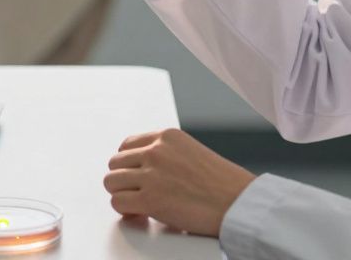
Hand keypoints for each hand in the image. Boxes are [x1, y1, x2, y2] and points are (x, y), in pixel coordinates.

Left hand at [103, 128, 255, 236]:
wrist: (238, 202)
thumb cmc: (223, 183)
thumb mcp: (192, 152)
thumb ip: (166, 155)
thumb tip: (141, 169)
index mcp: (167, 137)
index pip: (127, 145)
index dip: (128, 163)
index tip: (134, 175)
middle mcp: (156, 151)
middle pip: (115, 163)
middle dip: (124, 180)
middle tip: (137, 192)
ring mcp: (151, 175)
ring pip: (111, 182)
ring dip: (122, 194)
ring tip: (139, 204)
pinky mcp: (149, 200)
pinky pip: (118, 203)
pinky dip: (126, 211)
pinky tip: (141, 214)